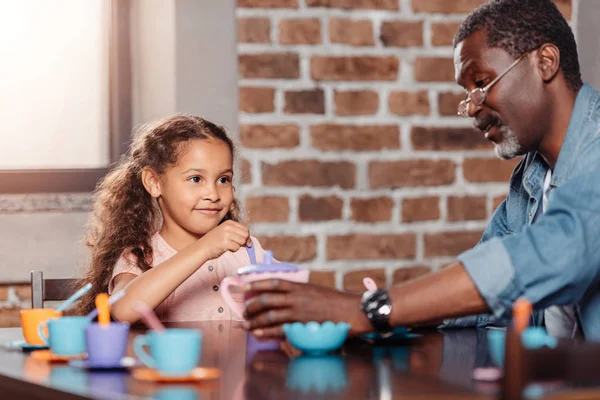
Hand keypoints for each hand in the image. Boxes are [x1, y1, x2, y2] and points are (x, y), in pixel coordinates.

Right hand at [198, 220, 249, 259]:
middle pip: (246, 235)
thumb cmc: (214, 242)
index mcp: (229, 223)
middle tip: (236, 245)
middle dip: (243, 242)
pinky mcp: (225, 242)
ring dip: (237, 246)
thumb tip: (250, 242)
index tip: (245, 243)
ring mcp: (226, 234)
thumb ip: (236, 234)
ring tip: (229, 246)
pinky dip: (233, 250)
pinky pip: (237, 248)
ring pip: (242, 241)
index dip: (247, 237)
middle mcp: (228, 227)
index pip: (245, 229)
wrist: (202, 248)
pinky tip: (225, 248)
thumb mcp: (225, 232)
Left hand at [242, 279, 371, 337]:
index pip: (271, 282)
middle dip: (251, 306)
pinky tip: (257, 334)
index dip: (254, 284)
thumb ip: (298, 292)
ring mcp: (298, 312)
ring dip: (254, 321)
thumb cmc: (334, 301)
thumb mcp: (314, 290)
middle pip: (266, 299)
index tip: (241, 286)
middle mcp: (296, 297)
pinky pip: (278, 329)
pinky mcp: (302, 326)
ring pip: (269, 315)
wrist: (352, 311)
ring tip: (245, 325)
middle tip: (243, 311)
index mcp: (299, 286)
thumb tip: (282, 294)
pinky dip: (265, 332)